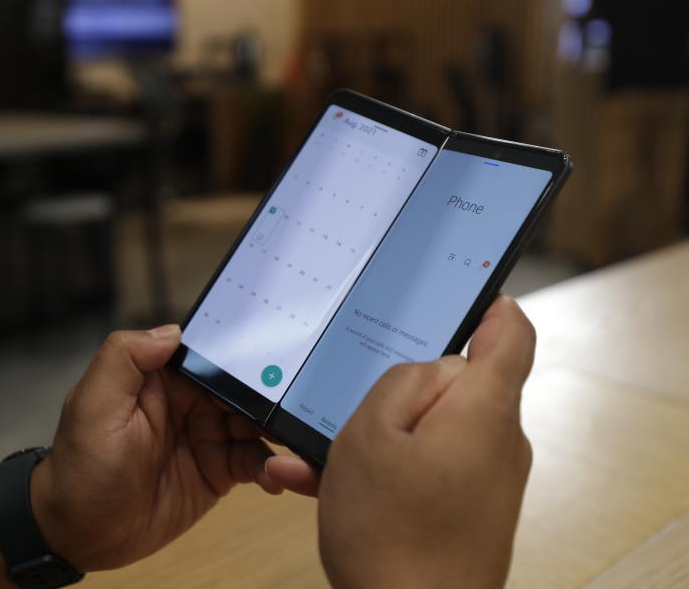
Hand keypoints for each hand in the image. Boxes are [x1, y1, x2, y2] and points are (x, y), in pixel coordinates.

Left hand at [30, 324, 312, 571]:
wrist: (80, 534)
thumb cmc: (79, 467)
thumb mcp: (92, 405)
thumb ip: (126, 359)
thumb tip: (172, 330)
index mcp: (163, 377)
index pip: (211, 353)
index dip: (243, 351)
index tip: (279, 348)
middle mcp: (190, 403)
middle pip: (243, 387)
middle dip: (272, 391)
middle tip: (301, 400)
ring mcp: (207, 438)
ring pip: (256, 424)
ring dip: (277, 429)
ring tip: (295, 440)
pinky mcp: (218, 473)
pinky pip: (254, 463)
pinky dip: (271, 468)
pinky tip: (276, 477)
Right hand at [318, 295, 534, 588]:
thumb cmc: (391, 538)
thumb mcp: (371, 435)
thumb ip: (403, 381)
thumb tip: (434, 366)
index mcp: (483, 410)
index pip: (511, 332)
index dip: (486, 302)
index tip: (453, 289)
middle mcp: (497, 441)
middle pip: (456, 381)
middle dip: (395, 385)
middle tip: (344, 397)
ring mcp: (485, 477)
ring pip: (428, 428)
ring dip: (374, 434)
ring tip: (316, 456)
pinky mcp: (468, 506)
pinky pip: (424, 466)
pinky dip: (383, 468)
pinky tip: (326, 484)